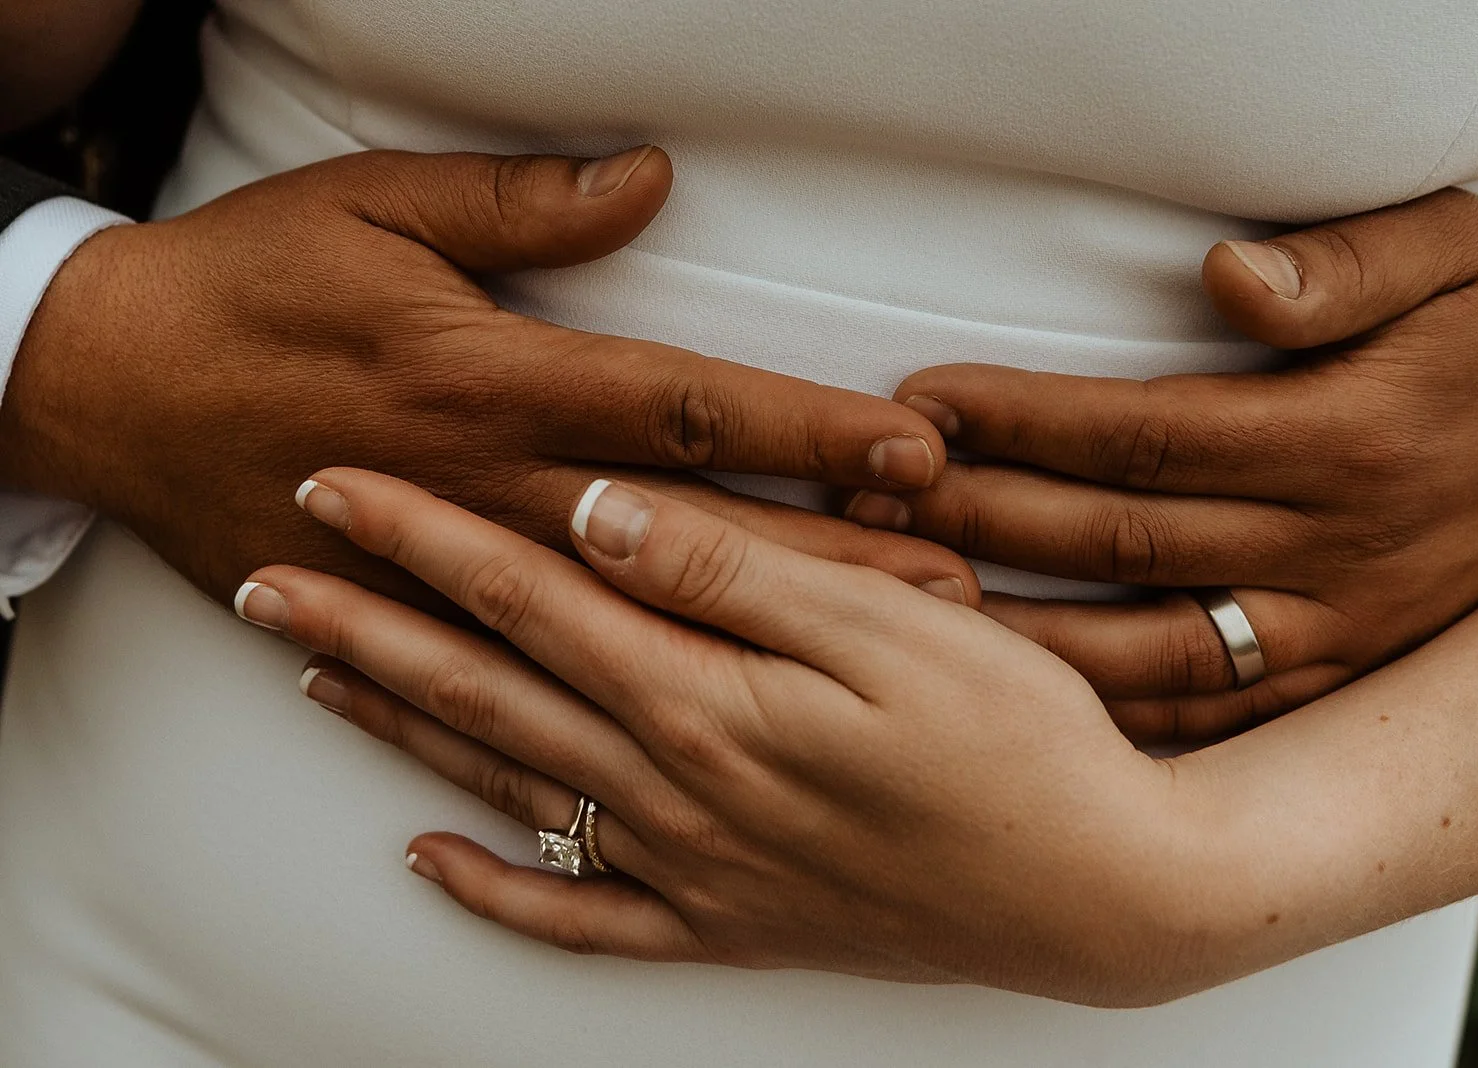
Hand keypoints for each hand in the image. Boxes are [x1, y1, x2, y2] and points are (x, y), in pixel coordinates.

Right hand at [0, 147, 975, 609]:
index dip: (808, 432)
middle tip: (950, 578)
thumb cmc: (251, 284)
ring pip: (637, 617)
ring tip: (875, 654)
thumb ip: (524, 202)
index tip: (914, 451)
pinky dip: (630, 694)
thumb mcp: (377, 205)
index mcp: (497, 378)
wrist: (109, 389)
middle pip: (697, 535)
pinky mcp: (415, 613)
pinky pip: (535, 670)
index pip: (690, 407)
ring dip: (762, 634)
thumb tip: (647, 182)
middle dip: (827, 556)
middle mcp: (493, 485)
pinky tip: (706, 718)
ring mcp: (458, 564)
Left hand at [236, 469, 1217, 1006]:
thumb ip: (729, 570)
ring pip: (506, 785)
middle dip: (364, 624)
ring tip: (315, 679)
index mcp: (707, 698)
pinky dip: (494, 887)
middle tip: (265, 577)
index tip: (338, 485)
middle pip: (483, 688)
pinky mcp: (727, 926)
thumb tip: (599, 511)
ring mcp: (690, 868)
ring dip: (401, 727)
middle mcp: (672, 788)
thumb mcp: (888, 630)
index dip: (423, 534)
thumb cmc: (1015, 745)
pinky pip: (576, 916)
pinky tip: (429, 858)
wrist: (1100, 894)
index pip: (528, 593)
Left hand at [847, 189, 1477, 738]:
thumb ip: (1344, 266)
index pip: (1141, 436)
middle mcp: (1333, 547)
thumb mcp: (1457, 252)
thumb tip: (1226, 280)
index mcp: (1342, 439)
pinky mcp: (1341, 670)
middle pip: (1118, 544)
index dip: (1020, 422)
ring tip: (908, 608)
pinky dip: (1111, 714)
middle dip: (982, 522)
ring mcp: (1338, 626)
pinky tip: (1021, 702)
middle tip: (871, 506)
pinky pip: (1210, 714)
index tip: (920, 404)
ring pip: (1147, 650)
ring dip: (1019, 634)